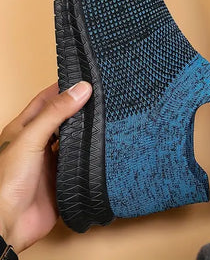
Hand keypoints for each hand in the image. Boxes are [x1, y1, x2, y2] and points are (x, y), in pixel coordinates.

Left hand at [0, 81, 91, 252]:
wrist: (10, 224)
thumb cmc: (8, 181)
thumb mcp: (31, 139)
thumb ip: (56, 113)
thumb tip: (81, 88)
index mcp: (25, 128)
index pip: (47, 99)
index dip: (63, 87)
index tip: (84, 77)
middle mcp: (39, 141)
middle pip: (62, 117)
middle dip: (80, 106)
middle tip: (102, 94)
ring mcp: (51, 159)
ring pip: (73, 137)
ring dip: (87, 128)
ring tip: (107, 114)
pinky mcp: (63, 176)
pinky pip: (80, 158)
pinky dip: (91, 151)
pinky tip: (104, 143)